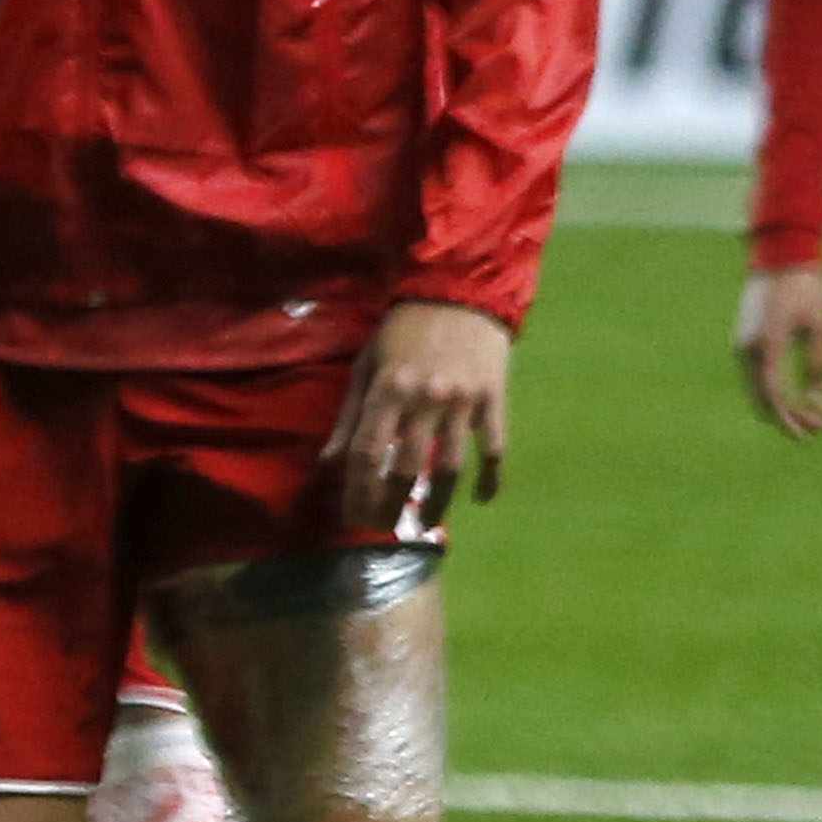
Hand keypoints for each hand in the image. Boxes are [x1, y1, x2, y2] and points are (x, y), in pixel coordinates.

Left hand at [330, 299, 512, 523]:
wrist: (461, 294)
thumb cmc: (403, 332)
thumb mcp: (366, 367)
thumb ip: (349, 417)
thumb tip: (327, 463)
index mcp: (387, 391)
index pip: (365, 453)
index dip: (356, 490)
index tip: (353, 516)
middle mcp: (423, 400)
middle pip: (404, 468)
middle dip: (391, 504)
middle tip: (384, 527)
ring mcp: (462, 402)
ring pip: (449, 466)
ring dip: (437, 502)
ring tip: (425, 522)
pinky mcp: (493, 400)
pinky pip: (493, 448)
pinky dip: (490, 478)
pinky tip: (482, 499)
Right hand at [739, 259, 821, 440]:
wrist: (779, 260)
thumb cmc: (806, 290)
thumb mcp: (821, 328)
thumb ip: (818, 364)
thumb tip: (816, 398)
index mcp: (766, 346)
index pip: (774, 395)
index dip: (789, 419)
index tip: (805, 436)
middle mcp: (747, 350)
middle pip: (761, 399)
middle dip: (785, 419)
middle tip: (810, 432)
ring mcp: (742, 346)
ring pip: (757, 390)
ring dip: (779, 406)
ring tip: (807, 415)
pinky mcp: (745, 342)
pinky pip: (756, 377)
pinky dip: (772, 392)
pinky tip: (794, 396)